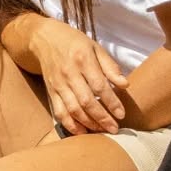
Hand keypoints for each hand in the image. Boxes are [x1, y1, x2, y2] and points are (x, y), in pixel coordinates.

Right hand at [27, 17, 127, 135]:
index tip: (121, 114)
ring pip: (73, 110)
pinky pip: (60, 113)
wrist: (45, 39)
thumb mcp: (95, 48)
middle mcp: (69, 73)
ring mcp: (58, 85)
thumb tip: (125, 85)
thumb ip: (110, 67)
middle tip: (114, 129)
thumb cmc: (74, 43)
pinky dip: (70, 125)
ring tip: (102, 130)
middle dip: (102, 118)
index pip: (99, 86)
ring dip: (88, 123)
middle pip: (86, 101)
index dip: (111, 102)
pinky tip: (82, 131)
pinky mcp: (50, 93)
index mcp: (82, 59)